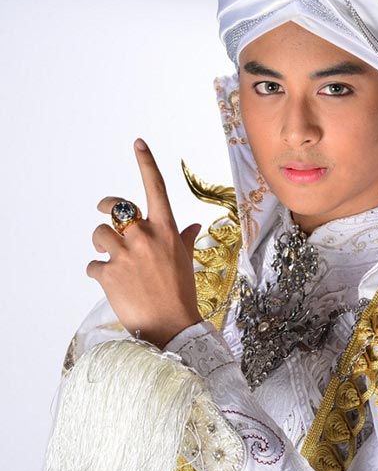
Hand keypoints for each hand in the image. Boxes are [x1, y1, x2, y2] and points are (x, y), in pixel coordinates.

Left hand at [86, 138, 201, 348]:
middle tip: (102, 212)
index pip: (155, 187)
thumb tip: (192, 227)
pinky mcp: (108, 273)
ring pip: (99, 234)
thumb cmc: (182, 295)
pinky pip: (93, 265)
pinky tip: (111, 284)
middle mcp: (144, 236)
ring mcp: (125, 254)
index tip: (138, 143)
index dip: (146, 162)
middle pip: (115, 206)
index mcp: (166, 230)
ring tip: (111, 260)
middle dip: (105, 207)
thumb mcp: (186, 262)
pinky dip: (98, 273)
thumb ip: (183, 240)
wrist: (171, 327)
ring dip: (101, 245)